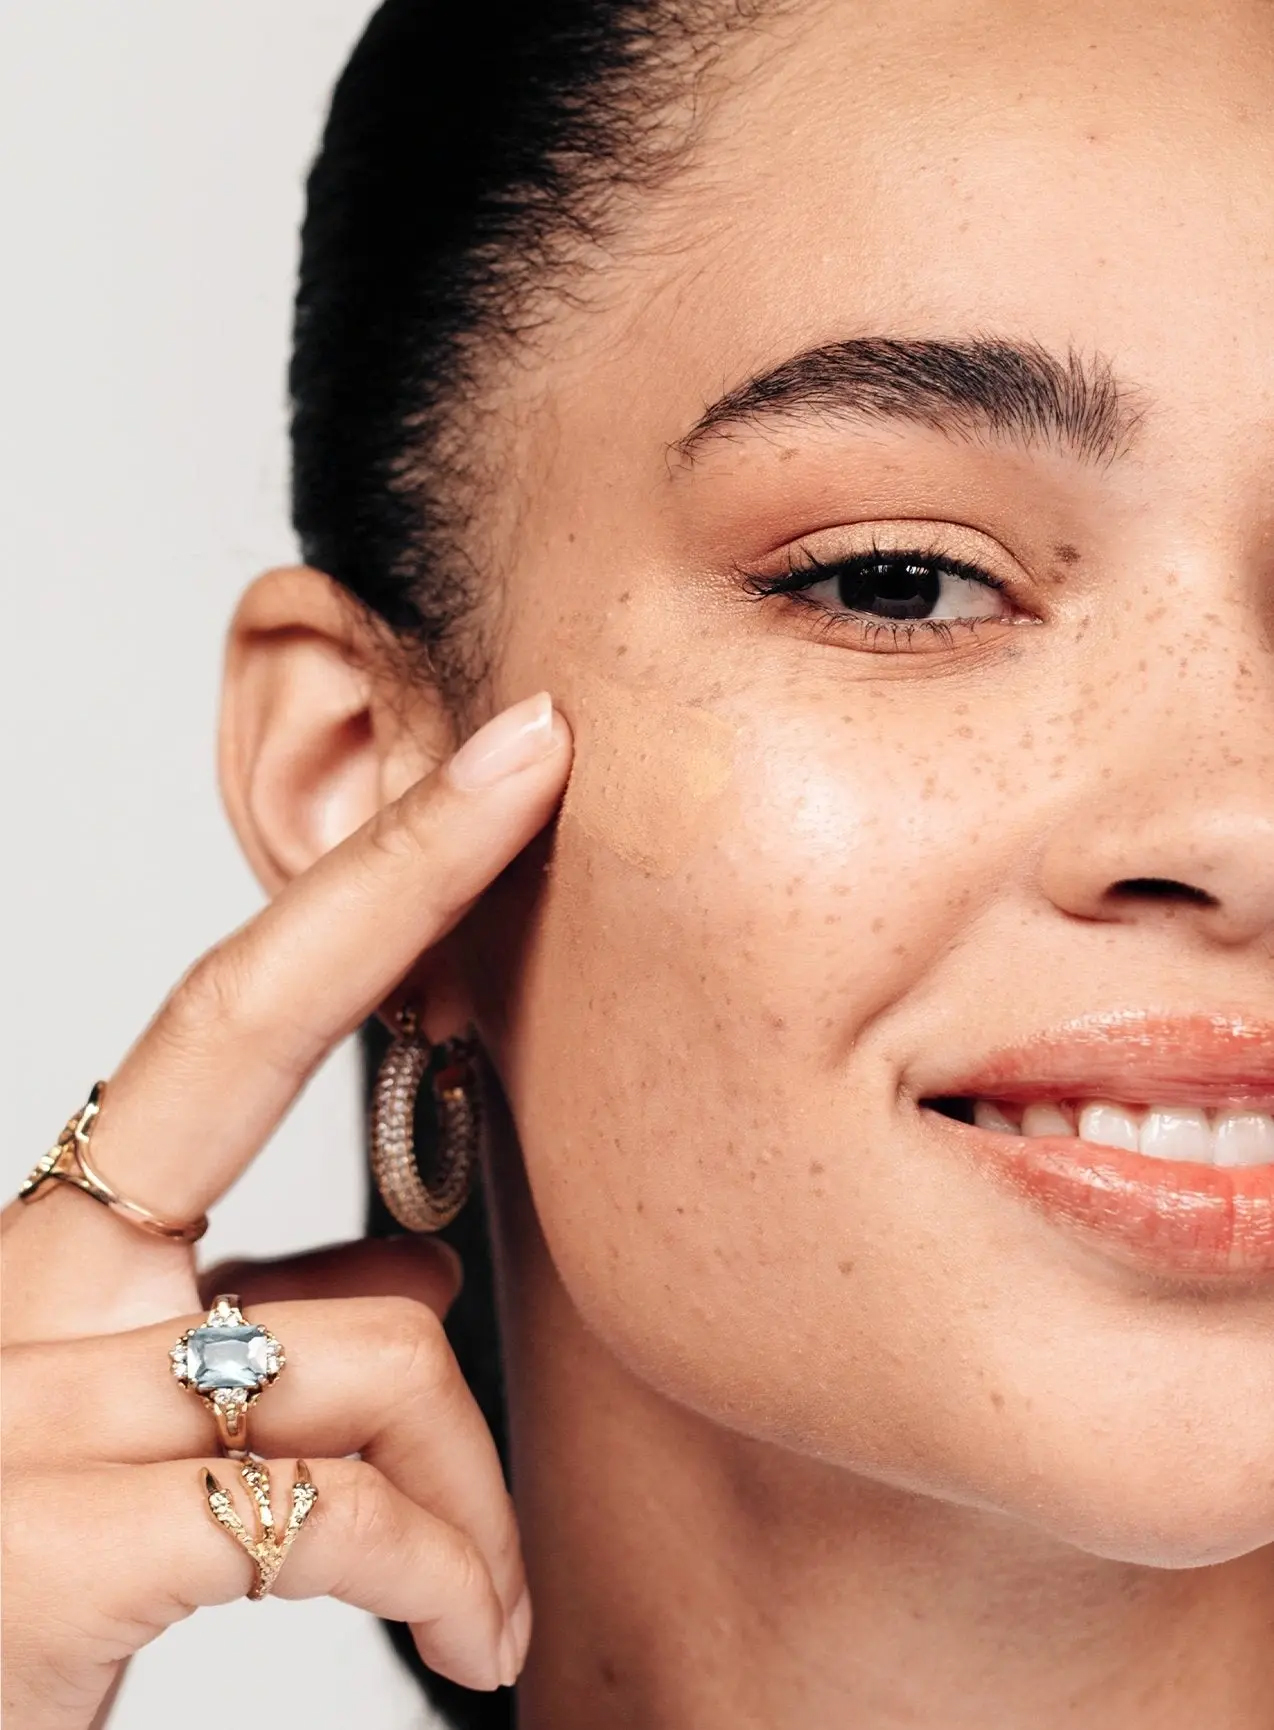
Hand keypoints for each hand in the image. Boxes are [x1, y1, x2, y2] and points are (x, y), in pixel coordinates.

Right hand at [1, 691, 571, 1729]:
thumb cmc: (46, 1589)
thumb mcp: (148, 1440)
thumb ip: (265, 1340)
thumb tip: (418, 1274)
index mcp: (70, 1257)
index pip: (230, 1015)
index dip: (368, 874)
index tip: (501, 758)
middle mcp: (28, 1289)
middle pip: (245, 1023)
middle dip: (407, 863)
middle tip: (542, 745)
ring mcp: (18, 1408)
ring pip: (374, 1342)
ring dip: (472, 1489)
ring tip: (488, 1596)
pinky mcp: (38, 1557)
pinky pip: (333, 1506)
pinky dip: (439, 1572)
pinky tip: (473, 1633)